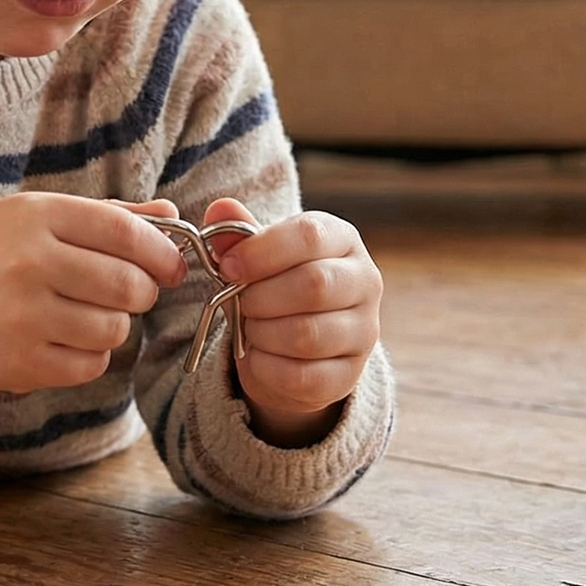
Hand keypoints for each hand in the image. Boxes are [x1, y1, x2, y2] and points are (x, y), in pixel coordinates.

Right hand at [0, 192, 186, 414]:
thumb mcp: (34, 218)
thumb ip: (105, 215)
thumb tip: (172, 214)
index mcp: (34, 217)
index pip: (123, 231)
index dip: (160, 250)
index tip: (171, 263)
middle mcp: (27, 263)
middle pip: (128, 284)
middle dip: (141, 291)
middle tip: (125, 290)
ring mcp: (22, 317)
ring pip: (115, 328)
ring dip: (113, 324)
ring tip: (83, 313)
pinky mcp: (19, 364)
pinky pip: (91, 365)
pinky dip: (90, 355)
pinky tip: (63, 339)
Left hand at [203, 199, 381, 448]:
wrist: (294, 347)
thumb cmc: (276, 286)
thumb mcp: (258, 255)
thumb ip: (238, 234)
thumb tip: (220, 208)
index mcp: (343, 240)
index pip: (310, 235)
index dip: (262, 251)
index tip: (227, 266)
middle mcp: (365, 282)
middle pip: (313, 286)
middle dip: (261, 296)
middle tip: (241, 301)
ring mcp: (363, 332)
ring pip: (307, 335)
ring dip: (262, 332)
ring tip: (251, 326)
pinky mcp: (348, 376)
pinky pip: (301, 376)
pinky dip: (266, 367)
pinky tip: (258, 355)